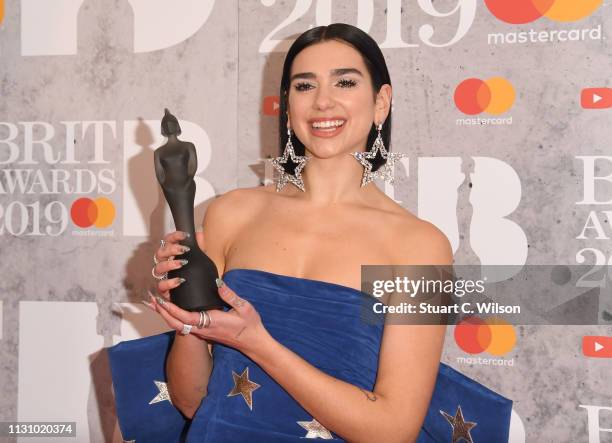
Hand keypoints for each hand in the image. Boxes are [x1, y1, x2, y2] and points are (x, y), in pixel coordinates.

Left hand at [145, 279, 269, 356]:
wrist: (253, 342)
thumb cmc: (250, 325)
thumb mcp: (244, 307)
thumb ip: (230, 295)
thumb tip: (217, 282)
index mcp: (212, 322)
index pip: (186, 317)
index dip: (172, 309)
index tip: (161, 300)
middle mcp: (204, 329)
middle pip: (177, 323)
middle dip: (163, 312)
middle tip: (151, 300)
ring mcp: (204, 332)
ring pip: (180, 325)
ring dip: (167, 315)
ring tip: (156, 304)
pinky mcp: (205, 332)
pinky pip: (185, 326)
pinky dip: (175, 318)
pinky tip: (171, 311)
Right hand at [153, 230, 200, 297]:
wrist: (193, 294)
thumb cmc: (192, 274)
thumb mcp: (198, 259)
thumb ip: (199, 247)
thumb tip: (199, 233)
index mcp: (170, 255)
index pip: (167, 242)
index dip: (174, 236)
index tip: (185, 235)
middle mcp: (163, 264)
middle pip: (160, 252)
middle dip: (171, 249)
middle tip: (184, 249)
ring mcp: (161, 277)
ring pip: (158, 268)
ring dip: (170, 264)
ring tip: (182, 263)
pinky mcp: (162, 290)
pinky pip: (161, 285)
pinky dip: (170, 283)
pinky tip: (180, 281)